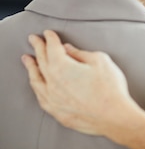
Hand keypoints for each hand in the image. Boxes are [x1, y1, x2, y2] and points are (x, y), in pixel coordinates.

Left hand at [21, 30, 143, 139]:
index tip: (48, 33)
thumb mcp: (100, 61)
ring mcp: (52, 98)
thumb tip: (68, 49)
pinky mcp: (56, 111)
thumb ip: (81, 54)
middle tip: (33, 39)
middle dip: (38, 48)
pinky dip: (36, 86)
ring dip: (31, 67)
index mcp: (62, 66)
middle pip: (42, 61)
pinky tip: (37, 84)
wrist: (113, 116)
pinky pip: (40, 96)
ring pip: (36, 79)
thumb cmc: (109, 88)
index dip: (50, 38)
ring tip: (27, 59)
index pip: (52, 48)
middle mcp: (52, 82)